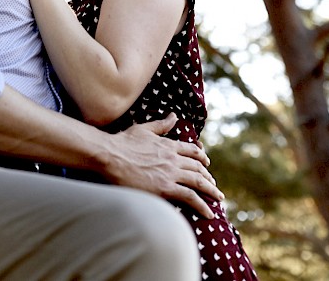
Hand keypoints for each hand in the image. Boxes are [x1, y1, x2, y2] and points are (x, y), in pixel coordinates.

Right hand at [103, 113, 222, 218]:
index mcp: (169, 145)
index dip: (202, 158)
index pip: (192, 151)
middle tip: (213, 185)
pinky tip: (209, 213)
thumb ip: (161, 125)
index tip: (207, 164)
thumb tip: (173, 116)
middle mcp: (173, 158)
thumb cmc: (123, 142)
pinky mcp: (165, 188)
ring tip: (218, 198)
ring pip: (199, 182)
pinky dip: (202, 205)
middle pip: (198, 168)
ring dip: (211, 191)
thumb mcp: (144, 129)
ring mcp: (170, 173)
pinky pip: (190, 197)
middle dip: (208, 177)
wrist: (111, 156)